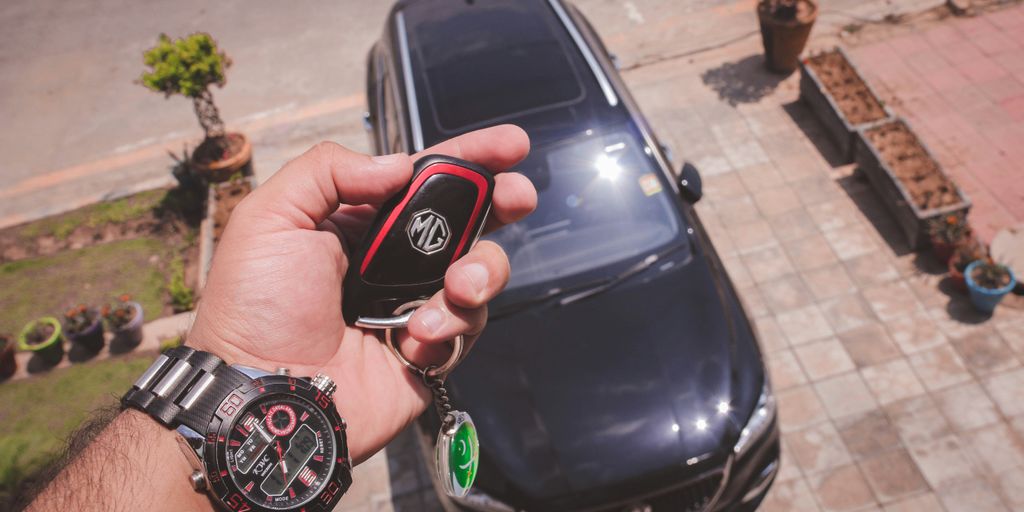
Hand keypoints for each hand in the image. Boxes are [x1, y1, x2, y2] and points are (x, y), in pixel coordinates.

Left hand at [188, 125, 535, 463]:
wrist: (264, 396)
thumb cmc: (256, 309)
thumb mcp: (271, 218)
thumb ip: (330, 171)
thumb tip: (398, 166)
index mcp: (355, 225)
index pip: (420, 181)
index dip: (468, 160)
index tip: (511, 145)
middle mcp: (389, 263)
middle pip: (463, 222)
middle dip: (499, 204)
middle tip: (520, 198)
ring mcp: (411, 308)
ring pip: (477, 273)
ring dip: (479, 271)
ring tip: (459, 287)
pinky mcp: (427, 353)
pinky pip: (467, 328)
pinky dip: (451, 326)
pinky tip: (415, 337)